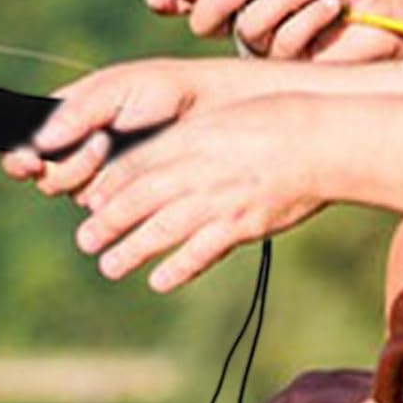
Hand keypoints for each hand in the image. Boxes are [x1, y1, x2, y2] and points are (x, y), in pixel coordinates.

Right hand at [0, 58, 224, 199]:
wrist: (207, 112)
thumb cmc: (159, 90)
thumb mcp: (115, 89)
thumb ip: (76, 112)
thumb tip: (38, 141)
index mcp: (61, 114)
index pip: (20, 140)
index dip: (16, 155)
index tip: (30, 161)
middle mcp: (71, 146)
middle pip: (40, 174)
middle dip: (64, 164)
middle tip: (98, 143)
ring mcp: (94, 172)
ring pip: (66, 191)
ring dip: (86, 173)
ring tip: (115, 146)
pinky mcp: (119, 194)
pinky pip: (98, 206)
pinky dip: (109, 190)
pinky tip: (131, 170)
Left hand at [70, 92, 323, 290]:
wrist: (318, 141)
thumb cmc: (269, 123)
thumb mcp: (218, 121)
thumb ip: (185, 141)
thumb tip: (155, 158)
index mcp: (187, 140)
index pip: (136, 164)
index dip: (108, 185)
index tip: (87, 202)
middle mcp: (197, 170)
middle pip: (140, 198)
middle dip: (109, 221)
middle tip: (84, 240)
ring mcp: (218, 199)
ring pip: (164, 228)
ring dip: (133, 249)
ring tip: (108, 266)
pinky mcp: (243, 224)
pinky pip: (203, 250)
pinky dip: (179, 267)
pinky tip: (159, 281)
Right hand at [144, 0, 402, 61]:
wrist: (392, 13)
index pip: (195, 0)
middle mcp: (249, 25)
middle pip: (204, 22)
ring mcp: (268, 53)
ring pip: (244, 30)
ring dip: (279, 1)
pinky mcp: (291, 72)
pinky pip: (279, 45)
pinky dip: (305, 18)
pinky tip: (330, 10)